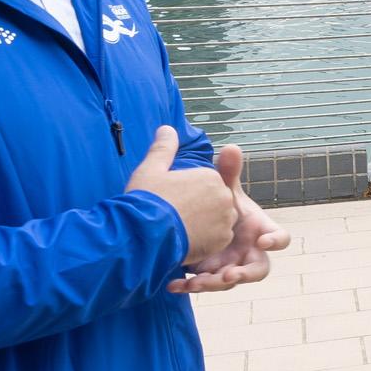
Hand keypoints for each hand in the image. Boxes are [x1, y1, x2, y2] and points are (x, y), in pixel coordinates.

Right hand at [126, 126, 237, 264]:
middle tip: (174, 215)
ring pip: (217, 220)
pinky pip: (216, 239)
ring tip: (179, 228)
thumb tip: (167, 129)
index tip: (171, 200)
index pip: (204, 184)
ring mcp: (225, 220)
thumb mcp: (151, 169)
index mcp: (210, 177)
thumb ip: (163, 148)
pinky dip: (204, 240)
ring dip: (203, 224)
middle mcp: (224, 196)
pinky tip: (186, 239)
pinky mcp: (221, 241)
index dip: (186, 192)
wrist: (145, 234)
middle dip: (198, 208)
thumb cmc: (147, 199)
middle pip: (213, 201)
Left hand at [170, 145, 292, 291]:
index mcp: (259, 229)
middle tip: (230, 276)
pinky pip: (203, 285)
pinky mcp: (209, 275)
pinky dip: (190, 286)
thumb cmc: (217, 205)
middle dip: (246, 275)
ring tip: (196, 283)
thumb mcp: (222, 189)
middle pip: (259, 269)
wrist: (192, 218)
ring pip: (230, 282)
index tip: (263, 240)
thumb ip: (227, 171)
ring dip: (214, 284)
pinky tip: (174, 284)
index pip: (280, 238)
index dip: (276, 240)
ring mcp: (230, 266)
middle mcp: (249, 251)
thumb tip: (231, 146)